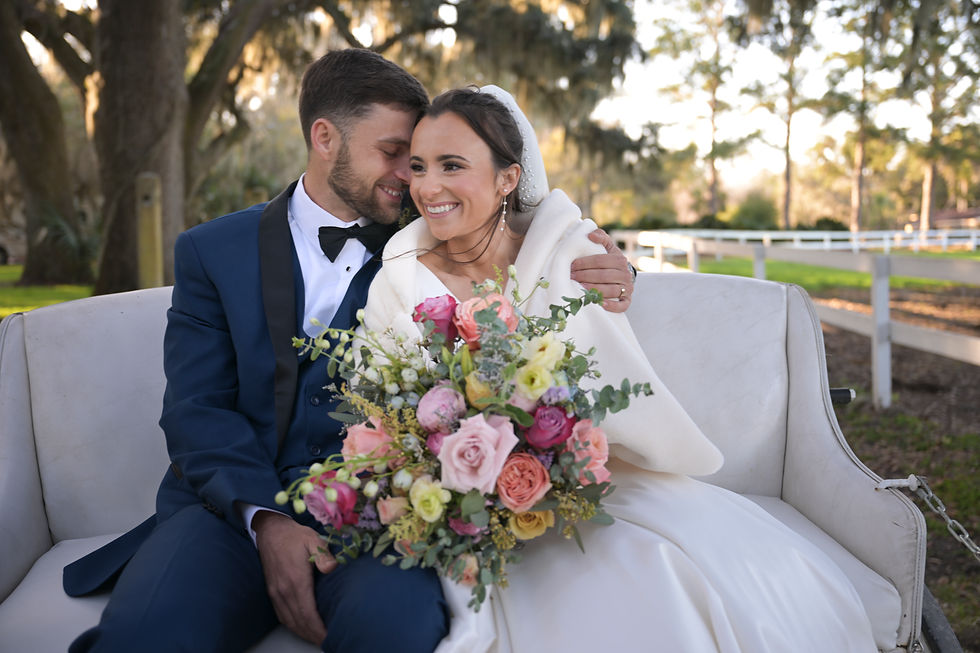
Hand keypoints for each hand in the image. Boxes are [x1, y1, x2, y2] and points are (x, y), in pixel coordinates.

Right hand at [253, 511, 336, 644]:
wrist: (270, 531)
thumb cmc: (295, 536)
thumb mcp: (313, 539)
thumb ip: (323, 554)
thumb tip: (331, 567)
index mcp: (296, 580)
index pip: (308, 613)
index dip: (318, 628)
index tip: (329, 636)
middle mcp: (284, 590)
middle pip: (299, 622)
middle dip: (313, 635)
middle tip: (328, 642)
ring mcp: (276, 593)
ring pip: (289, 621)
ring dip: (303, 632)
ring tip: (317, 638)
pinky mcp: (272, 592)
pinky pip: (281, 615)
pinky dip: (292, 625)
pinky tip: (301, 627)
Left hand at [570, 229, 634, 312]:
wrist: (623, 276)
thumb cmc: (610, 261)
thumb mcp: (607, 247)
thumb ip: (601, 237)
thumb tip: (591, 235)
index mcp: (620, 260)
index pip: (600, 260)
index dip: (585, 262)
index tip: (572, 265)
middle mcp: (625, 274)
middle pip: (604, 275)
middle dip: (586, 276)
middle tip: (572, 277)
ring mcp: (627, 288)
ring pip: (611, 290)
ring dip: (595, 290)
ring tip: (580, 289)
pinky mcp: (627, 301)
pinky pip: (622, 305)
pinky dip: (612, 306)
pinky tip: (600, 304)